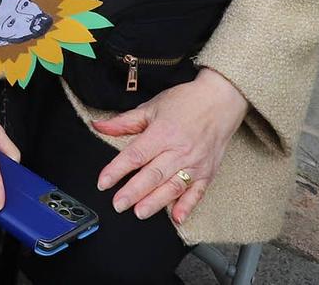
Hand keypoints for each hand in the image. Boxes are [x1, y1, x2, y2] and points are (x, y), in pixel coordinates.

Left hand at [93, 67, 246, 225]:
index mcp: (162, 133)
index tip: (103, 182)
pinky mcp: (208, 172)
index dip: (117, 170)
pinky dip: (187, 206)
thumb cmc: (185, 103)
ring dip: (156, 202)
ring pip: (173, 187)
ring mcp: (195, 163)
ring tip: (140, 212)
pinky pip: (197, 193)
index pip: (135, 155)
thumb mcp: (151, 107)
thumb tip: (98, 126)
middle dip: (134, 192)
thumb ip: (124, 122)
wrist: (220, 101)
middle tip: (118, 204)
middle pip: (153, 174)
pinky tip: (176, 217)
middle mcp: (179, 150)